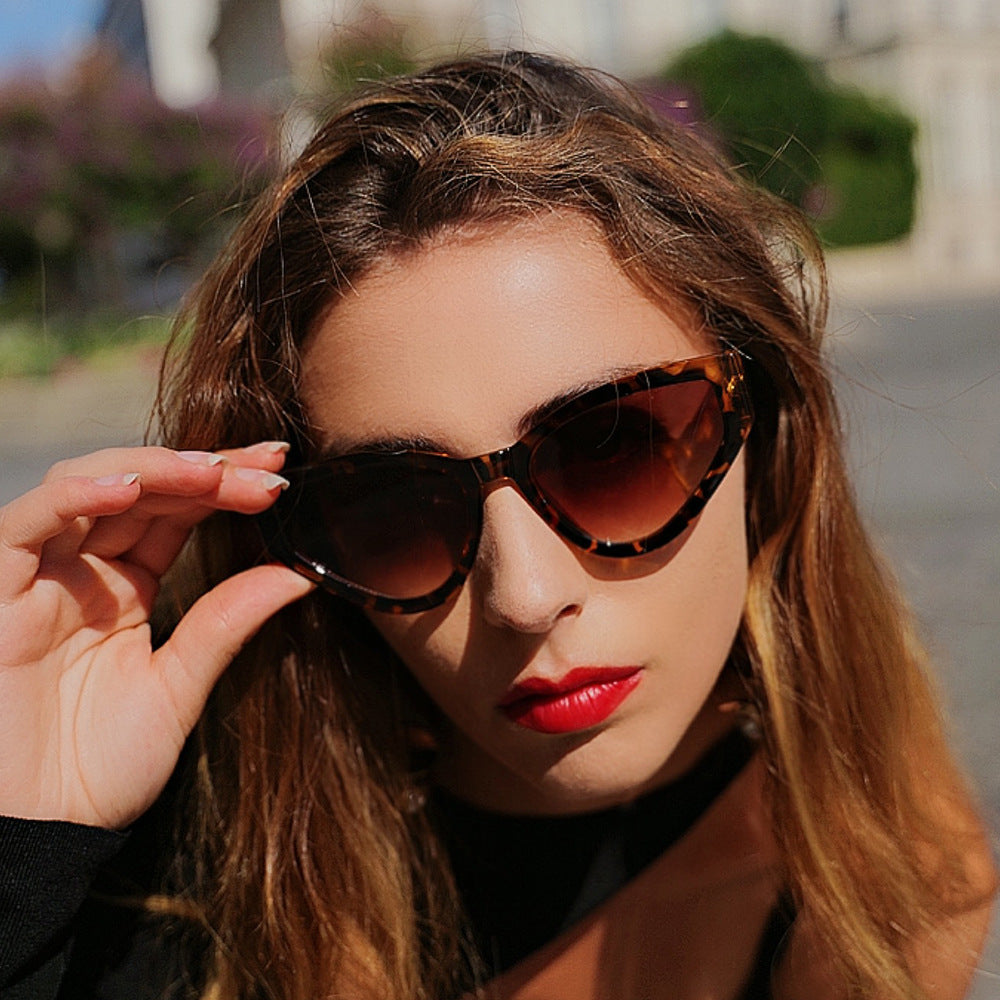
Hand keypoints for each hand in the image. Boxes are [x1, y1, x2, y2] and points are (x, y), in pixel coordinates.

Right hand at [0, 444, 312, 829]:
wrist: (42, 835)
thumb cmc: (101, 769)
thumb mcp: (179, 686)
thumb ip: (227, 623)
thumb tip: (300, 572)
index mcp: (125, 585)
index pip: (178, 512)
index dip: (226, 485)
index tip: (280, 473)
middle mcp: (82, 570)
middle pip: (144, 489)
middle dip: (207, 470)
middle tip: (268, 466)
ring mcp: (39, 577)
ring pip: (89, 486)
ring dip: (154, 468)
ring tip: (215, 472)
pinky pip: (25, 523)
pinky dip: (76, 495)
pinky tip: (131, 485)